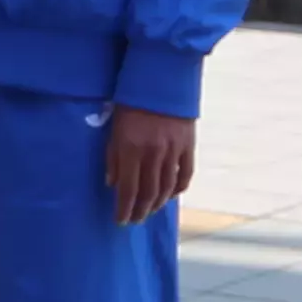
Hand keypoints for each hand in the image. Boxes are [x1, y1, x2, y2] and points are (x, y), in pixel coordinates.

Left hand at [105, 105, 196, 226]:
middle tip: (135, 220)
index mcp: (131, 149)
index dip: (124, 209)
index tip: (120, 221)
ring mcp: (173, 151)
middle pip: (148, 193)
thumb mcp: (114, 128)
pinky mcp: (188, 146)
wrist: (162, 80)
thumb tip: (112, 183)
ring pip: (167, 188)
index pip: (128, 190)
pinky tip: (171, 196)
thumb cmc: (131, 102)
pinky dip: (178, 189)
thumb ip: (113, 157)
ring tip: (150, 211)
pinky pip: (185, 175)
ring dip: (157, 204)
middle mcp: (153, 154)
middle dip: (140, 211)